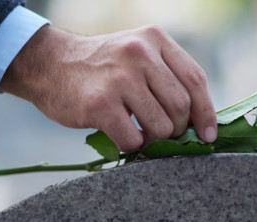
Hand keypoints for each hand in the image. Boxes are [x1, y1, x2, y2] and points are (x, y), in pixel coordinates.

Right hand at [0, 25, 216, 151]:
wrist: (48, 64)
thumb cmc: (100, 68)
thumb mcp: (137, 54)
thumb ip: (166, 76)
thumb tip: (200, 120)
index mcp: (155, 39)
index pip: (196, 79)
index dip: (206, 112)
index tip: (208, 134)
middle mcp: (140, 53)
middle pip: (181, 106)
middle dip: (177, 129)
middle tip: (162, 134)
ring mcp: (119, 77)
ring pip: (161, 126)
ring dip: (154, 140)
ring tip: (140, 134)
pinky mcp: (100, 103)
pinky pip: (133, 139)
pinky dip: (132, 147)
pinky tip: (123, 137)